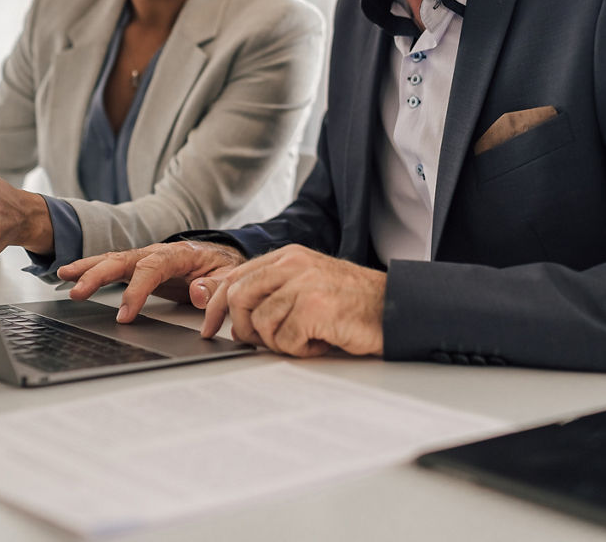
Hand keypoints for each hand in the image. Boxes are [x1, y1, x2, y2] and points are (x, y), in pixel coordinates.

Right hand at [57, 241, 244, 321]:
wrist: (221, 255)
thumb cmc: (222, 267)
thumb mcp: (228, 277)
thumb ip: (214, 286)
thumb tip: (196, 292)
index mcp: (178, 254)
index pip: (152, 269)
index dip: (136, 291)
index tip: (124, 314)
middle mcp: (156, 252)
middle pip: (122, 260)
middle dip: (98, 275)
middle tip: (78, 292)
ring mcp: (145, 257)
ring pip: (112, 259)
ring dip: (87, 268)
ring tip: (64, 276)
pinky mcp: (138, 266)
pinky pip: (112, 265)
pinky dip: (90, 268)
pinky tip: (70, 274)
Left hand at [200, 246, 384, 356]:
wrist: (395, 308)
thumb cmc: (353, 303)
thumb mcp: (308, 285)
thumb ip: (273, 291)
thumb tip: (232, 315)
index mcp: (289, 256)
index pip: (236, 277)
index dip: (217, 305)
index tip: (209, 328)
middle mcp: (294, 263)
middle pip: (239, 297)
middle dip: (244, 328)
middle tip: (268, 341)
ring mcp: (304, 283)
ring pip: (261, 323)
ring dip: (281, 342)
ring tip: (308, 337)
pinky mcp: (315, 307)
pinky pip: (286, 340)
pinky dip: (302, 350)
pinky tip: (322, 341)